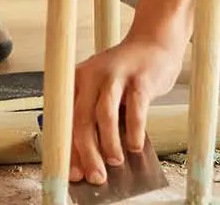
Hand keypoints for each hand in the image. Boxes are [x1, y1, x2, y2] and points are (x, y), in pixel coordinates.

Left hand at [68, 35, 186, 184]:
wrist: (155, 43)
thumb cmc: (126, 76)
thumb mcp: (102, 92)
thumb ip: (94, 120)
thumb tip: (90, 160)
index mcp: (76, 81)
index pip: (64, 120)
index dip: (68, 149)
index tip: (73, 174)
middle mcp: (91, 75)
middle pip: (80, 119)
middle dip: (86, 153)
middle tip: (95, 175)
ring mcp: (115, 75)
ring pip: (104, 114)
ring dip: (108, 143)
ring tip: (114, 161)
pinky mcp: (140, 78)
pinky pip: (135, 109)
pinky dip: (134, 131)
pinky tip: (134, 146)